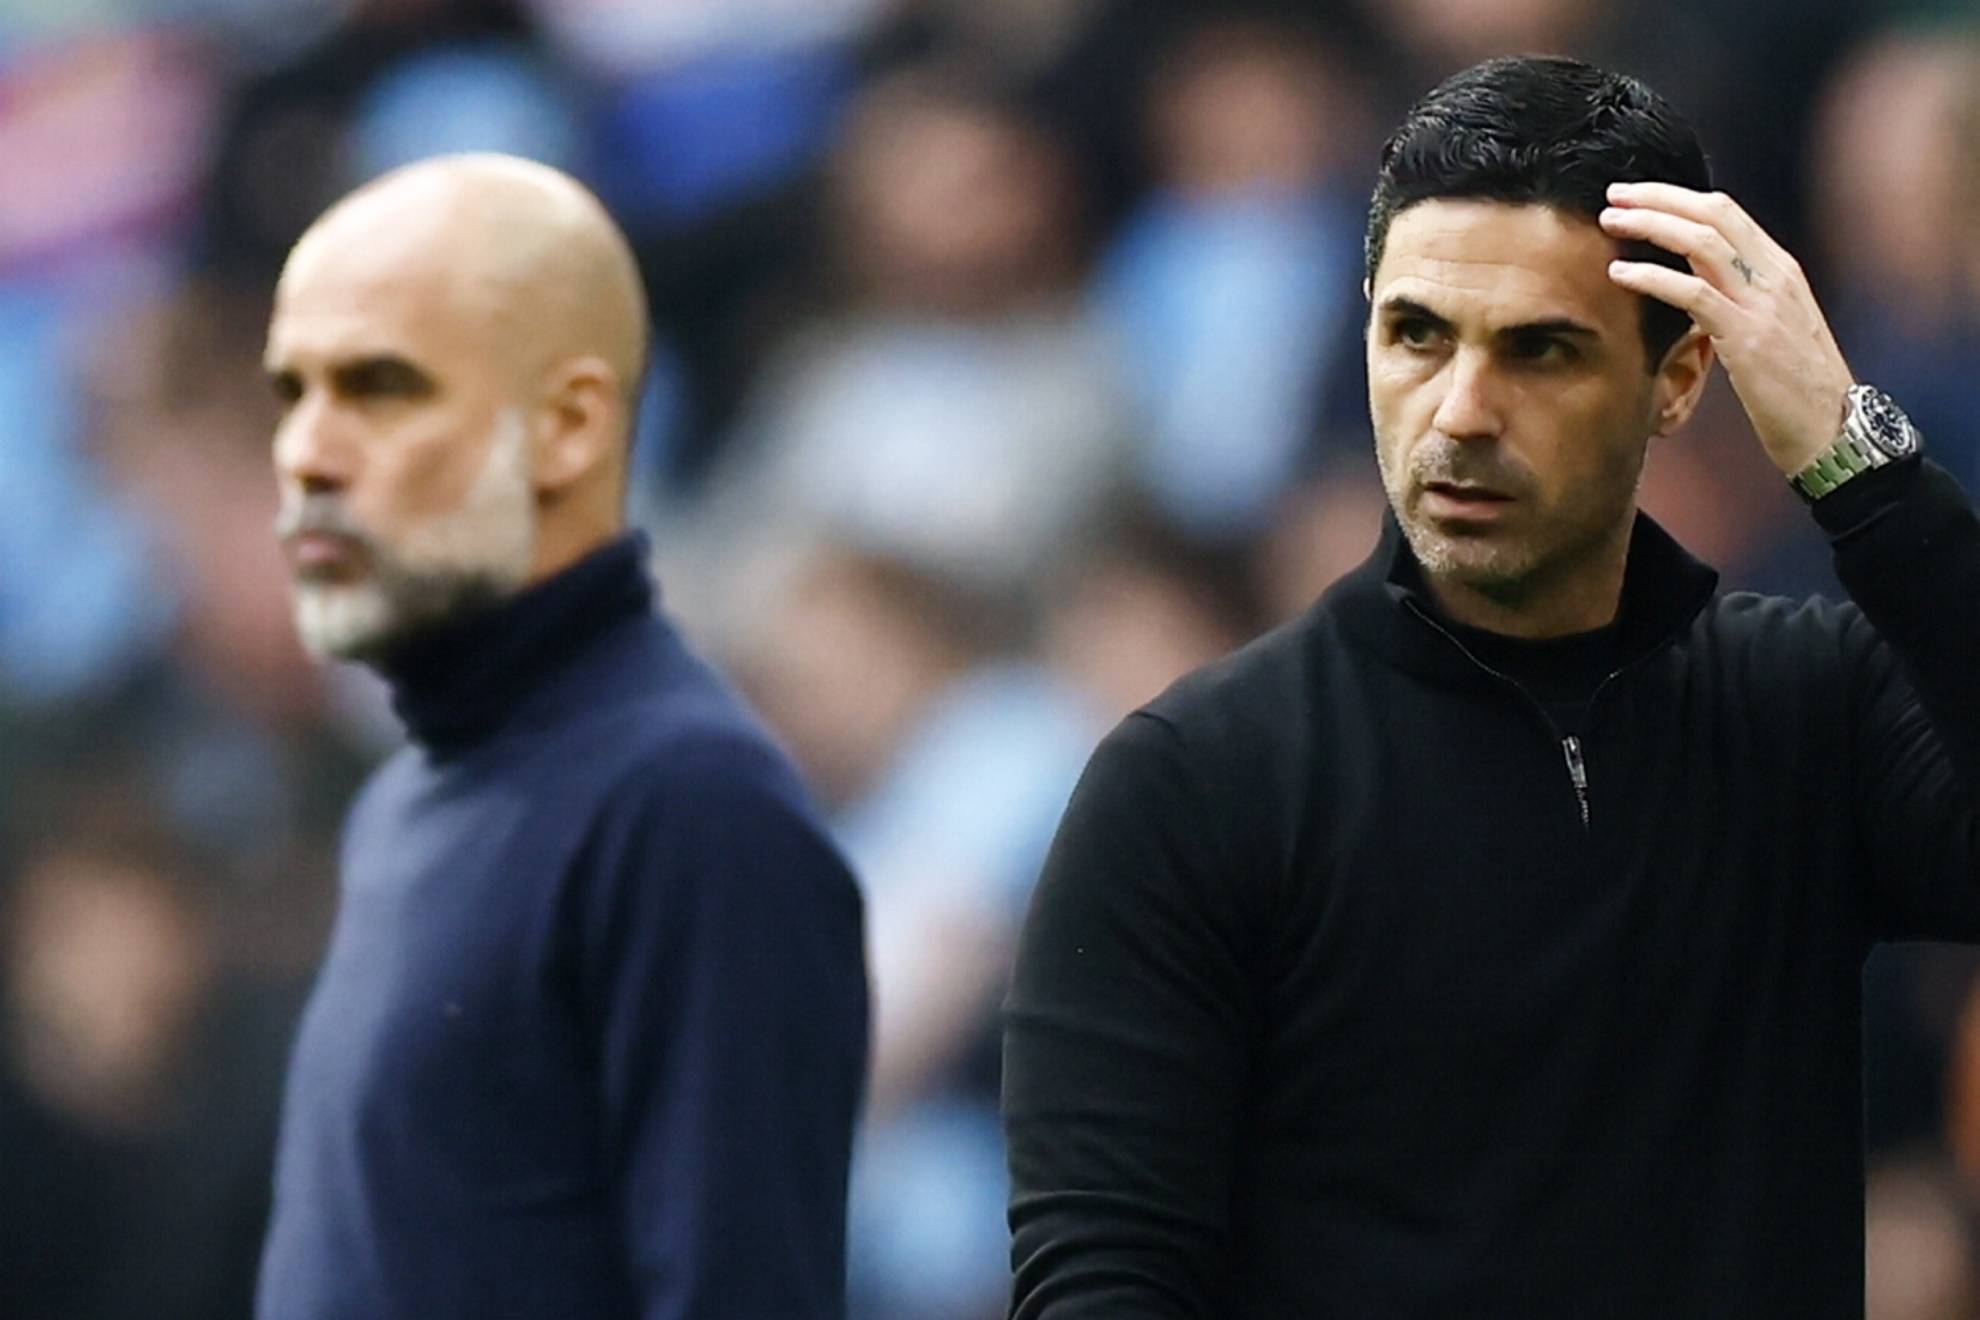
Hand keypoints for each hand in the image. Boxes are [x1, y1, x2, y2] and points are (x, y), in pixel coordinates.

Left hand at [1601, 181, 1852, 475]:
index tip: (1637, 195)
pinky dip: (1652, 277)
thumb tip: (1695, 288)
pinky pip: (1694, 294)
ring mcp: (1764, 304)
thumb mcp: (1772, 330)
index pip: (1727, 213)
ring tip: (1610, 223)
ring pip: (1702, 242)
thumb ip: (1740, 301)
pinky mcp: (1748, 338)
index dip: (1678, 198)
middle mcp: (1775, 275)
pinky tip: (1619, 274)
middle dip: (1659, 198)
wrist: (1835, 427)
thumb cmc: (1797, 388)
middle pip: (1713, 213)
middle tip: (1614, 194)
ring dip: (1651, 226)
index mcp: (1780, 270)